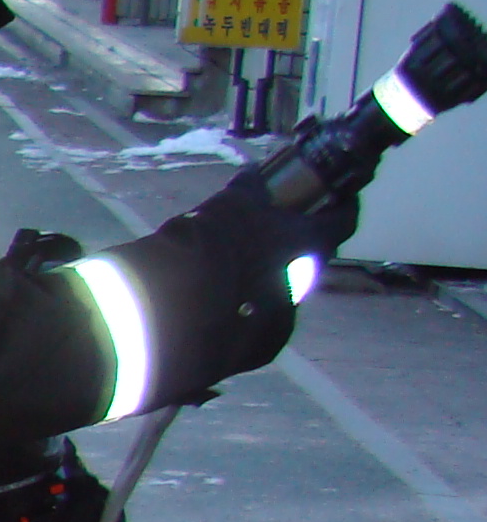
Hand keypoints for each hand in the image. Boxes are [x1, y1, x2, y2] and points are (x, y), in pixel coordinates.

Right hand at [160, 170, 353, 384]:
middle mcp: (307, 280)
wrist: (178, 310)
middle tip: (262, 237)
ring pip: (282, 290)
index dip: (339, 206)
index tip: (330, 199)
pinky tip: (217, 306)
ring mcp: (287, 315)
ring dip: (264, 279)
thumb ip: (247, 190)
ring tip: (227, 275)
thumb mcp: (229, 205)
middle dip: (290, 246)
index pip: (344, 219)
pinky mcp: (263, 346)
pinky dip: (245, 310)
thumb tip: (254, 176)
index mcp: (309, 242)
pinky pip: (260, 321)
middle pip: (310, 257)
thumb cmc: (212, 247)